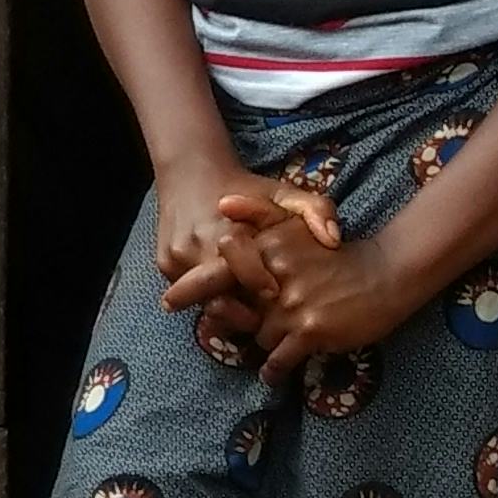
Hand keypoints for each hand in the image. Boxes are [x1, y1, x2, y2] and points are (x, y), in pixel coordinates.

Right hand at [154, 152, 333, 327]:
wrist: (192, 174)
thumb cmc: (247, 188)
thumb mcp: (285, 192)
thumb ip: (316, 211)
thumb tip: (333, 241)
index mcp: (230, 231)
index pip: (244, 273)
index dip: (260, 287)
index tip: (274, 294)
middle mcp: (198, 247)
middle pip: (219, 301)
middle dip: (240, 317)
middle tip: (258, 323)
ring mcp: (176, 257)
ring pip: (202, 301)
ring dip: (224, 311)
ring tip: (243, 313)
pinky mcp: (164, 263)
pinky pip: (188, 292)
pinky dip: (207, 297)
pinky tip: (224, 293)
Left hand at [214, 200, 413, 385]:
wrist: (386, 273)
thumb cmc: (336, 252)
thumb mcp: (297, 221)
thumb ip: (257, 211)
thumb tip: (222, 203)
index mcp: (269, 245)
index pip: (222, 275)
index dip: (223, 292)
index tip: (228, 300)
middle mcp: (276, 274)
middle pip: (239, 311)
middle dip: (242, 322)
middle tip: (247, 329)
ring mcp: (292, 304)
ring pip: (259, 337)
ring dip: (265, 344)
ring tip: (272, 347)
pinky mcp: (309, 331)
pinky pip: (278, 360)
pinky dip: (273, 370)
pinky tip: (273, 373)